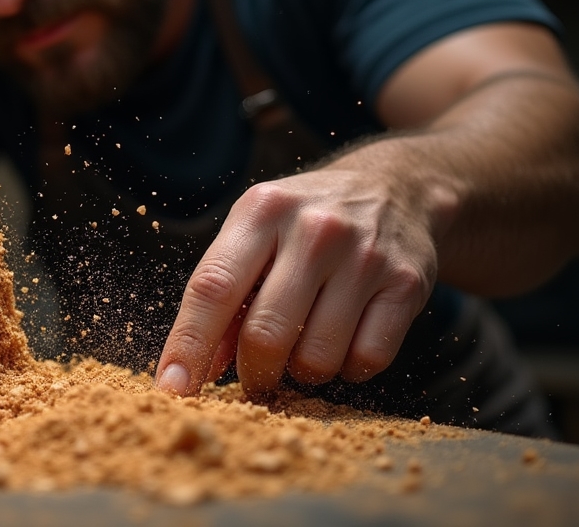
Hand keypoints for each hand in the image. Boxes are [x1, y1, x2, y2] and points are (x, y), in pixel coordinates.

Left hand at [154, 166, 443, 395]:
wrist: (397, 189)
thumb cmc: (303, 223)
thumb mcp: (255, 236)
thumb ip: (224, 297)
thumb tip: (190, 370)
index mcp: (261, 211)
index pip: (213, 288)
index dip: (188, 344)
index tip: (171, 389)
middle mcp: (314, 229)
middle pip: (265, 334)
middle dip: (253, 372)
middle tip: (256, 376)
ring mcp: (365, 256)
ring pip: (317, 358)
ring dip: (303, 372)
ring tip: (305, 346)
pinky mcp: (407, 284)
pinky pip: (367, 360)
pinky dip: (349, 368)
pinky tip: (345, 341)